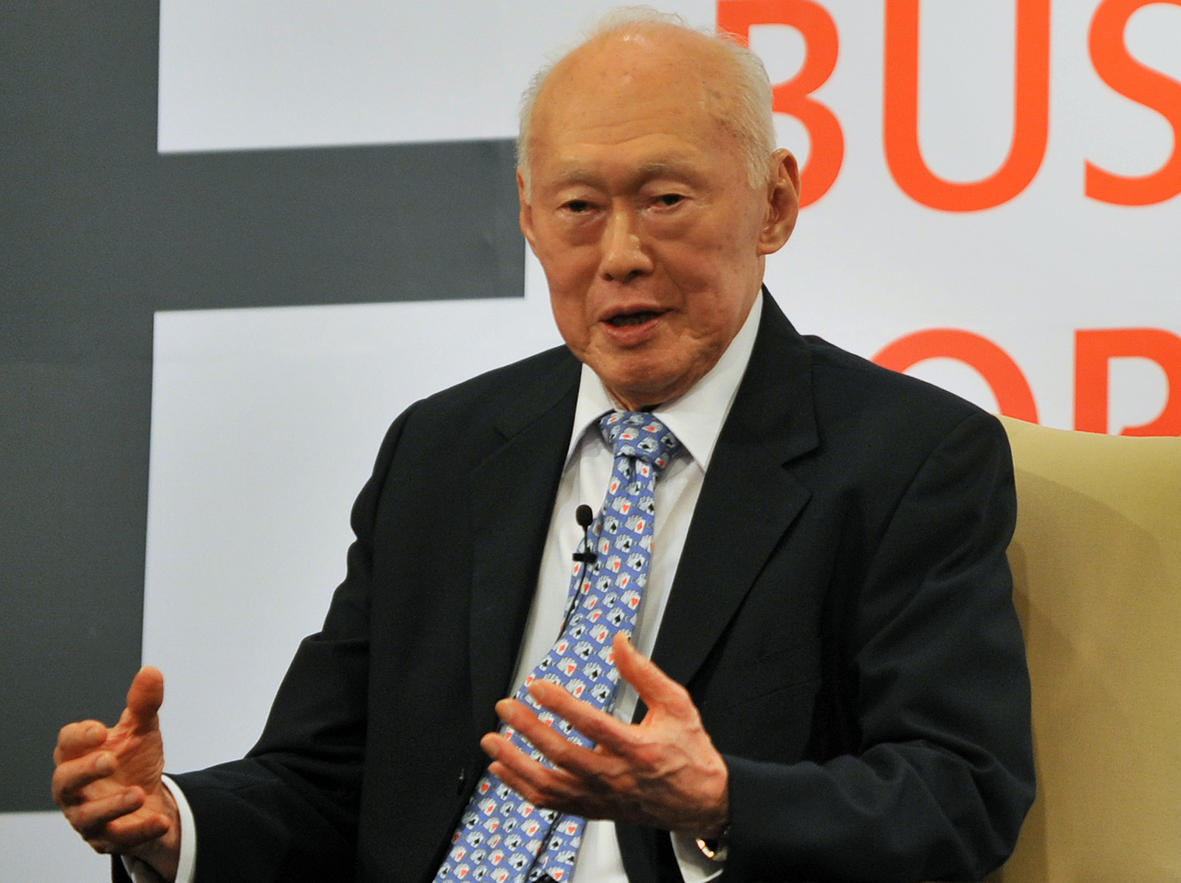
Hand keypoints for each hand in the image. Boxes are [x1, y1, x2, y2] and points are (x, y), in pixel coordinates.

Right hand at [52, 666, 180, 879]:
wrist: (149, 799)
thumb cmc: (133, 760)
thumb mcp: (141, 731)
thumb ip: (143, 705)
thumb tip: (152, 671)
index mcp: (79, 756)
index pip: (66, 744)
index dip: (79, 737)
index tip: (101, 729)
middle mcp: (76, 788)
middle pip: (65, 781)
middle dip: (84, 771)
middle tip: (109, 760)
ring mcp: (89, 816)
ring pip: (87, 816)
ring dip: (112, 805)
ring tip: (138, 793)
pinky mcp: (108, 839)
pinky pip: (119, 838)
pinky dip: (139, 830)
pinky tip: (161, 821)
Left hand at [482, 633, 728, 837]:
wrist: (701, 803)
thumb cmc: (689, 751)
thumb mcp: (676, 704)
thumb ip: (644, 673)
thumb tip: (619, 642)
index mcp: (638, 748)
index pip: (592, 725)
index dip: (561, 705)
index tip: (536, 686)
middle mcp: (616, 776)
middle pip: (563, 755)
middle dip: (528, 730)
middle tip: (505, 706)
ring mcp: (601, 797)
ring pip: (549, 784)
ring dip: (516, 762)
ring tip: (492, 739)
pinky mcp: (593, 809)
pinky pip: (550, 803)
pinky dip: (521, 786)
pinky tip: (503, 767)